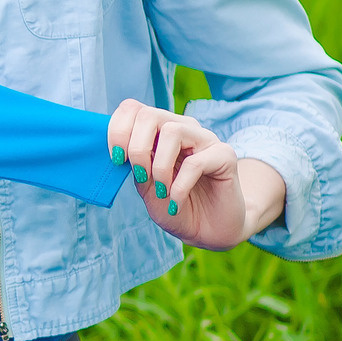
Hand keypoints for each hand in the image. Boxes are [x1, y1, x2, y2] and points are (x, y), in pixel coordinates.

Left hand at [106, 99, 286, 251]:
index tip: (116, 159)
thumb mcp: (146, 187)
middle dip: (137, 148)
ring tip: (162, 191)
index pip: (133, 108)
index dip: (118, 130)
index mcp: (160, 131)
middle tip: (141, 176)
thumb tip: (120, 148)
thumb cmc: (174, 207)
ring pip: (172, 131)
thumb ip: (135, 164)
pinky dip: (179, 186)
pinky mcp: (225, 155)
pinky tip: (176, 202)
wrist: (207, 232)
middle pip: (149, 115)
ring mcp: (205, 139)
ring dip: (159, 166)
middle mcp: (183, 128)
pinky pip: (196, 162)